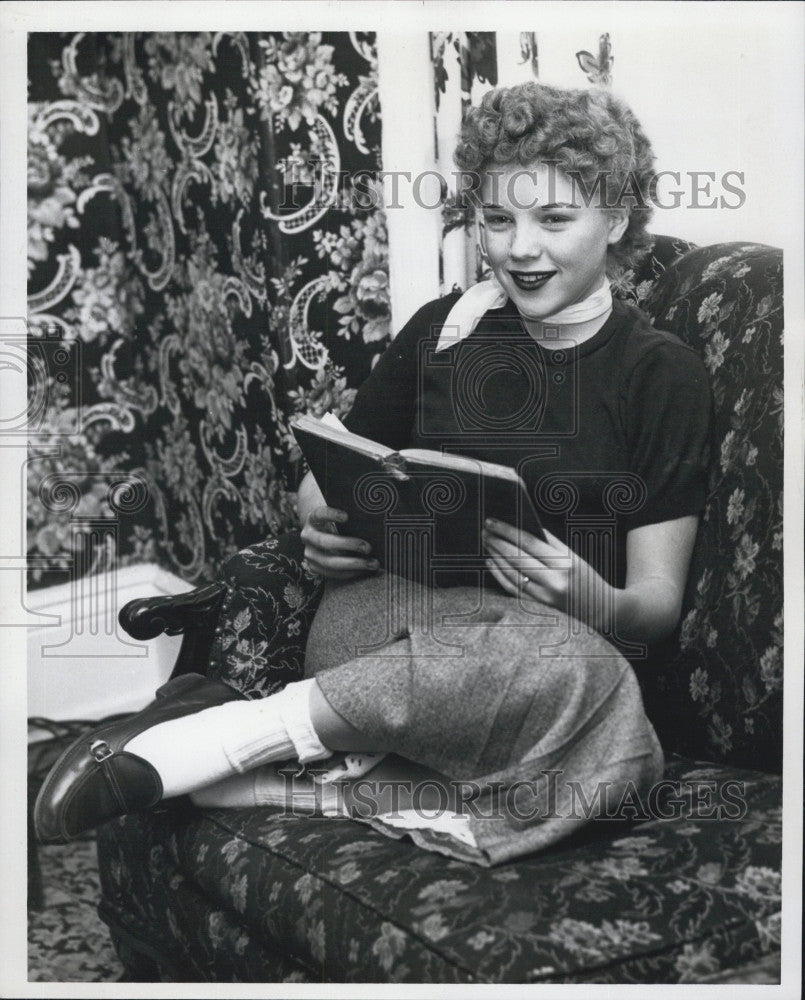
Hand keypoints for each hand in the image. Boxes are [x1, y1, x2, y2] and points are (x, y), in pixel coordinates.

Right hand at [300, 505, 378, 579]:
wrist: (321, 534)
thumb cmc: (336, 523)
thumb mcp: (338, 517)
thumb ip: (350, 518)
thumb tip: (372, 520)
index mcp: (312, 519)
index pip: (319, 514)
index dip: (331, 515)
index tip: (347, 516)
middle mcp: (308, 536)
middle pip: (325, 542)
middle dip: (348, 545)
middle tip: (368, 547)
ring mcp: (309, 553)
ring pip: (329, 562)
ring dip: (353, 564)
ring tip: (372, 563)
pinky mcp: (314, 567)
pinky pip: (333, 573)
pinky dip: (351, 572)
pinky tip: (365, 570)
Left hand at [483, 518, 610, 623]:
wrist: (603, 611)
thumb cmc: (587, 578)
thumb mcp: (574, 557)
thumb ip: (551, 543)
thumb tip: (523, 527)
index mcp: (565, 563)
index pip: (529, 542)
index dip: (507, 530)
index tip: (492, 521)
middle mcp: (554, 581)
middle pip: (517, 558)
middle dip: (497, 542)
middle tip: (484, 530)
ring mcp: (545, 596)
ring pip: (512, 574)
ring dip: (496, 557)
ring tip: (487, 543)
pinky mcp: (538, 607)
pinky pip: (513, 589)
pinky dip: (500, 575)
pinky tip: (491, 563)